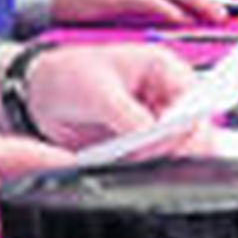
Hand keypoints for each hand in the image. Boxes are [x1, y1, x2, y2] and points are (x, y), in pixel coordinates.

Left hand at [22, 43, 204, 153]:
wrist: (43, 94)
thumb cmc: (71, 76)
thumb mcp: (98, 93)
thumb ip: (128, 116)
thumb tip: (153, 137)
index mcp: (163, 68)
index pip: (194, 99)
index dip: (188, 123)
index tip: (168, 142)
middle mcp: (165, 95)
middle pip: (193, 129)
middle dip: (176, 148)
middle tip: (145, 157)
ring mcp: (155, 121)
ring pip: (178, 150)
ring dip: (161, 161)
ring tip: (129, 160)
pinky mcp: (142, 144)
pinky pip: (156, 161)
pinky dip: (147, 168)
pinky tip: (127, 167)